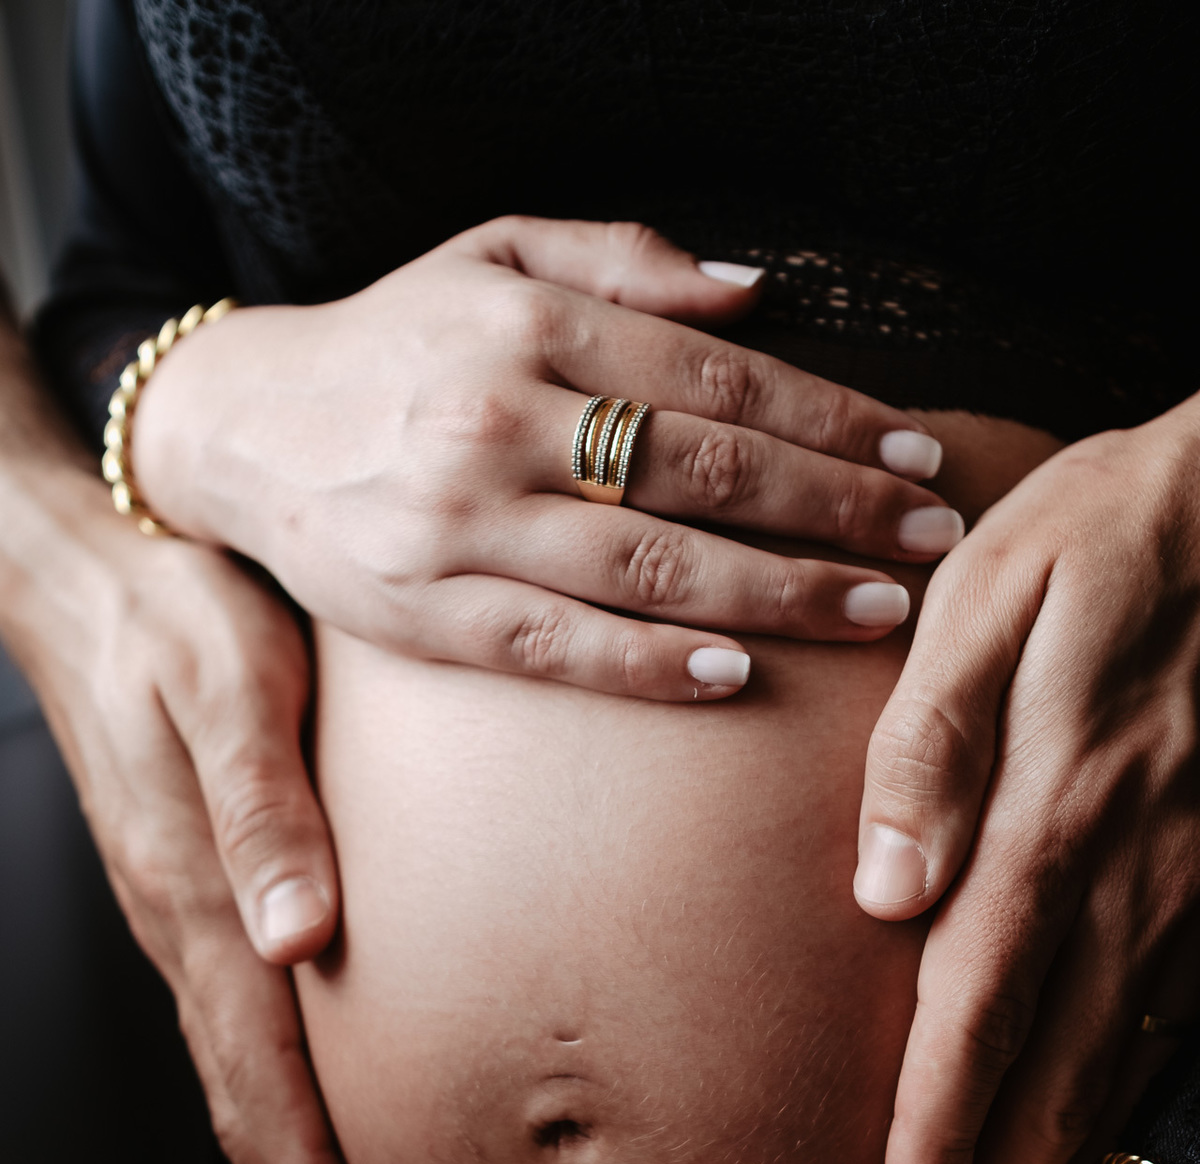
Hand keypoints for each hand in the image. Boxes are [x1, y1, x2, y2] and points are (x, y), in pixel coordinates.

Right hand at [4, 458, 362, 1163]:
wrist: (88, 574)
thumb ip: (267, 808)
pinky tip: (300, 1117)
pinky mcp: (189, 890)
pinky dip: (268, 1099)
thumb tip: (299, 940)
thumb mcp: (233, 685)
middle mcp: (186, 928)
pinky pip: (232, 1026)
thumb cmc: (175, 615)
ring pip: (233, 1078)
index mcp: (202, 899)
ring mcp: (179, 917)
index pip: (263, 1080)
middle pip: (243, 1108)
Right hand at [133, 215, 960, 701]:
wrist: (245, 430)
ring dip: (776, 594)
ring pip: (647, 566)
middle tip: (929, 541)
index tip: (915, 458)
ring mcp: (458, 525)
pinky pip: (558, 647)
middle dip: (833, 510)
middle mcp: (496, 418)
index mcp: (525, 319)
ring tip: (875, 613)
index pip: (713, 375)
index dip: (829, 420)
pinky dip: (649, 666)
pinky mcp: (426, 615)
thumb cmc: (396, 345)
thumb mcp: (492, 256)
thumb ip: (623, 260)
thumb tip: (759, 289)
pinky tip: (735, 678)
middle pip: (702, 471)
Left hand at [853, 399, 1199, 1163]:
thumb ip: (932, 742)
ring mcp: (1190, 881)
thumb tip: (884, 889)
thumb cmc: (1101, 533)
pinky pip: (1170, 1010)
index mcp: (1051, 807)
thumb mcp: (994, 595)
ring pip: (1119, 1055)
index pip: (977, 1001)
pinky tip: (1097, 1148)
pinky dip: (1127, 1094)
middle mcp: (1129, 871)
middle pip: (1054, 1063)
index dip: (942, 1125)